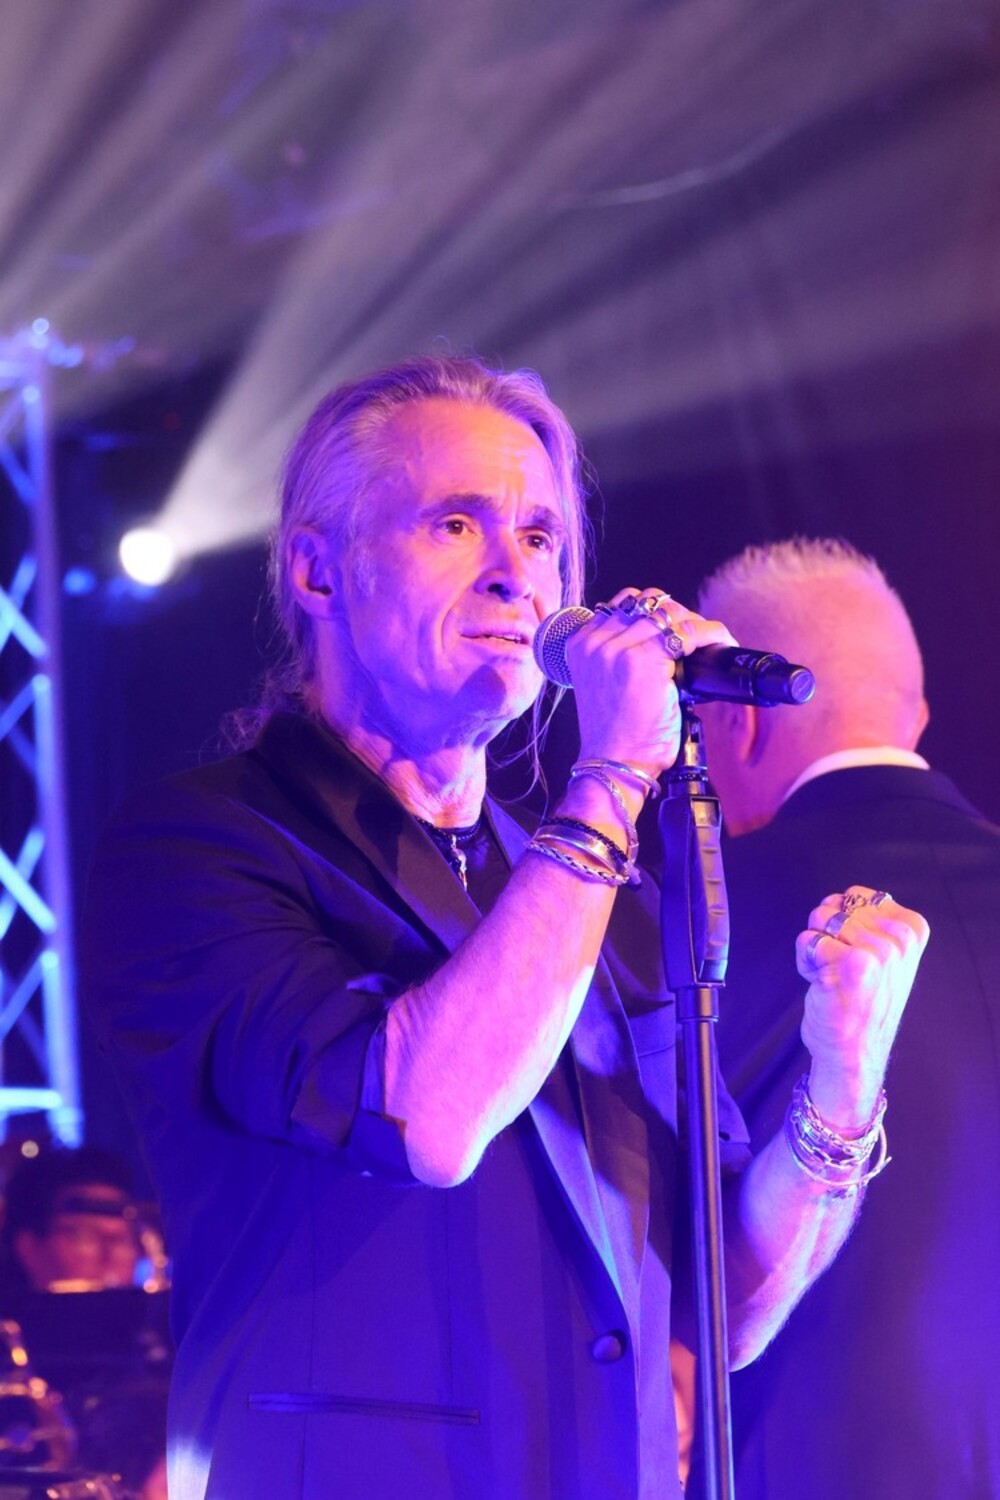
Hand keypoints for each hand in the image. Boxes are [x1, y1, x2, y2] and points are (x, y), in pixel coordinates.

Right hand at [566, 588, 736, 778]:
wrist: (615, 763)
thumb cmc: (615, 733)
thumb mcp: (605, 682)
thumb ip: (619, 654)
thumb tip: (663, 634)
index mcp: (581, 643)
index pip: (624, 604)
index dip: (655, 610)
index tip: (676, 625)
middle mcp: (595, 642)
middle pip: (648, 603)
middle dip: (677, 614)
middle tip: (696, 636)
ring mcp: (618, 649)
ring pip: (670, 614)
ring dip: (697, 623)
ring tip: (712, 639)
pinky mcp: (645, 661)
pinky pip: (687, 632)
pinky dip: (711, 633)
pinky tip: (721, 641)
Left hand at [795, 886, 929, 1129]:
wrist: (854, 1053)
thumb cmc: (862, 1004)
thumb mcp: (886, 957)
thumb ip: (873, 923)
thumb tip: (844, 897)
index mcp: (912, 930)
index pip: (857, 895)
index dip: (844, 921)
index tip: (857, 954)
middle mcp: (900, 939)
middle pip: (836, 905)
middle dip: (827, 934)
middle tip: (843, 970)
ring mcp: (878, 951)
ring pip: (820, 919)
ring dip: (816, 948)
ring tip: (833, 976)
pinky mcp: (850, 963)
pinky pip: (807, 940)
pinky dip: (805, 962)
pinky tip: (822, 985)